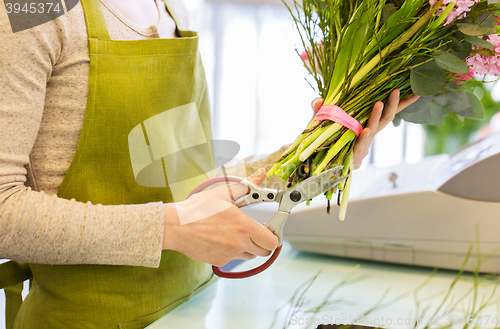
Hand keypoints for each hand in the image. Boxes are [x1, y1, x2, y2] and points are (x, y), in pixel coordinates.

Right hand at [162, 168, 279, 266]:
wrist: (175, 227)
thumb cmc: (197, 209)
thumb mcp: (223, 193)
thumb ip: (246, 186)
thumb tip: (260, 175)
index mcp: (244, 227)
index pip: (272, 241)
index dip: (274, 235)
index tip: (270, 228)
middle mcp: (239, 244)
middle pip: (264, 251)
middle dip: (263, 241)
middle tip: (255, 230)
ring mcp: (229, 255)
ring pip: (249, 255)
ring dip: (248, 246)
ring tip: (234, 233)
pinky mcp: (219, 261)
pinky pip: (233, 258)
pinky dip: (231, 251)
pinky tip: (220, 239)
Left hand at [311, 89, 419, 169]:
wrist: (318, 164)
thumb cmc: (324, 142)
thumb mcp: (321, 123)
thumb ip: (320, 111)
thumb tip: (316, 100)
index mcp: (366, 124)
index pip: (387, 112)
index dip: (402, 103)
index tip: (417, 93)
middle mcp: (368, 134)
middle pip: (386, 118)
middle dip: (393, 105)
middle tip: (396, 90)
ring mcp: (363, 145)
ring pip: (374, 129)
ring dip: (376, 116)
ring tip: (379, 104)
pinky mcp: (356, 156)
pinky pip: (360, 145)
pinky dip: (363, 137)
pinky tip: (366, 130)